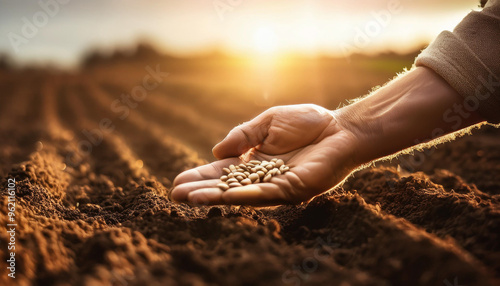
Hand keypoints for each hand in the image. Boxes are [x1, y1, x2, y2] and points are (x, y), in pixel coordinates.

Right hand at [170, 104, 358, 205]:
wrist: (341, 127)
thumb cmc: (308, 123)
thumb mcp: (268, 122)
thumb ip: (243, 136)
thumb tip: (216, 152)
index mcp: (255, 161)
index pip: (222, 172)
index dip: (201, 177)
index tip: (178, 182)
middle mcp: (263, 177)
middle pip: (227, 187)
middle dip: (201, 191)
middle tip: (174, 196)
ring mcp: (277, 186)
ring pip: (241, 194)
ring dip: (215, 197)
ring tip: (190, 200)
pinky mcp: (293, 189)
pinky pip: (264, 194)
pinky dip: (243, 196)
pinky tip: (224, 198)